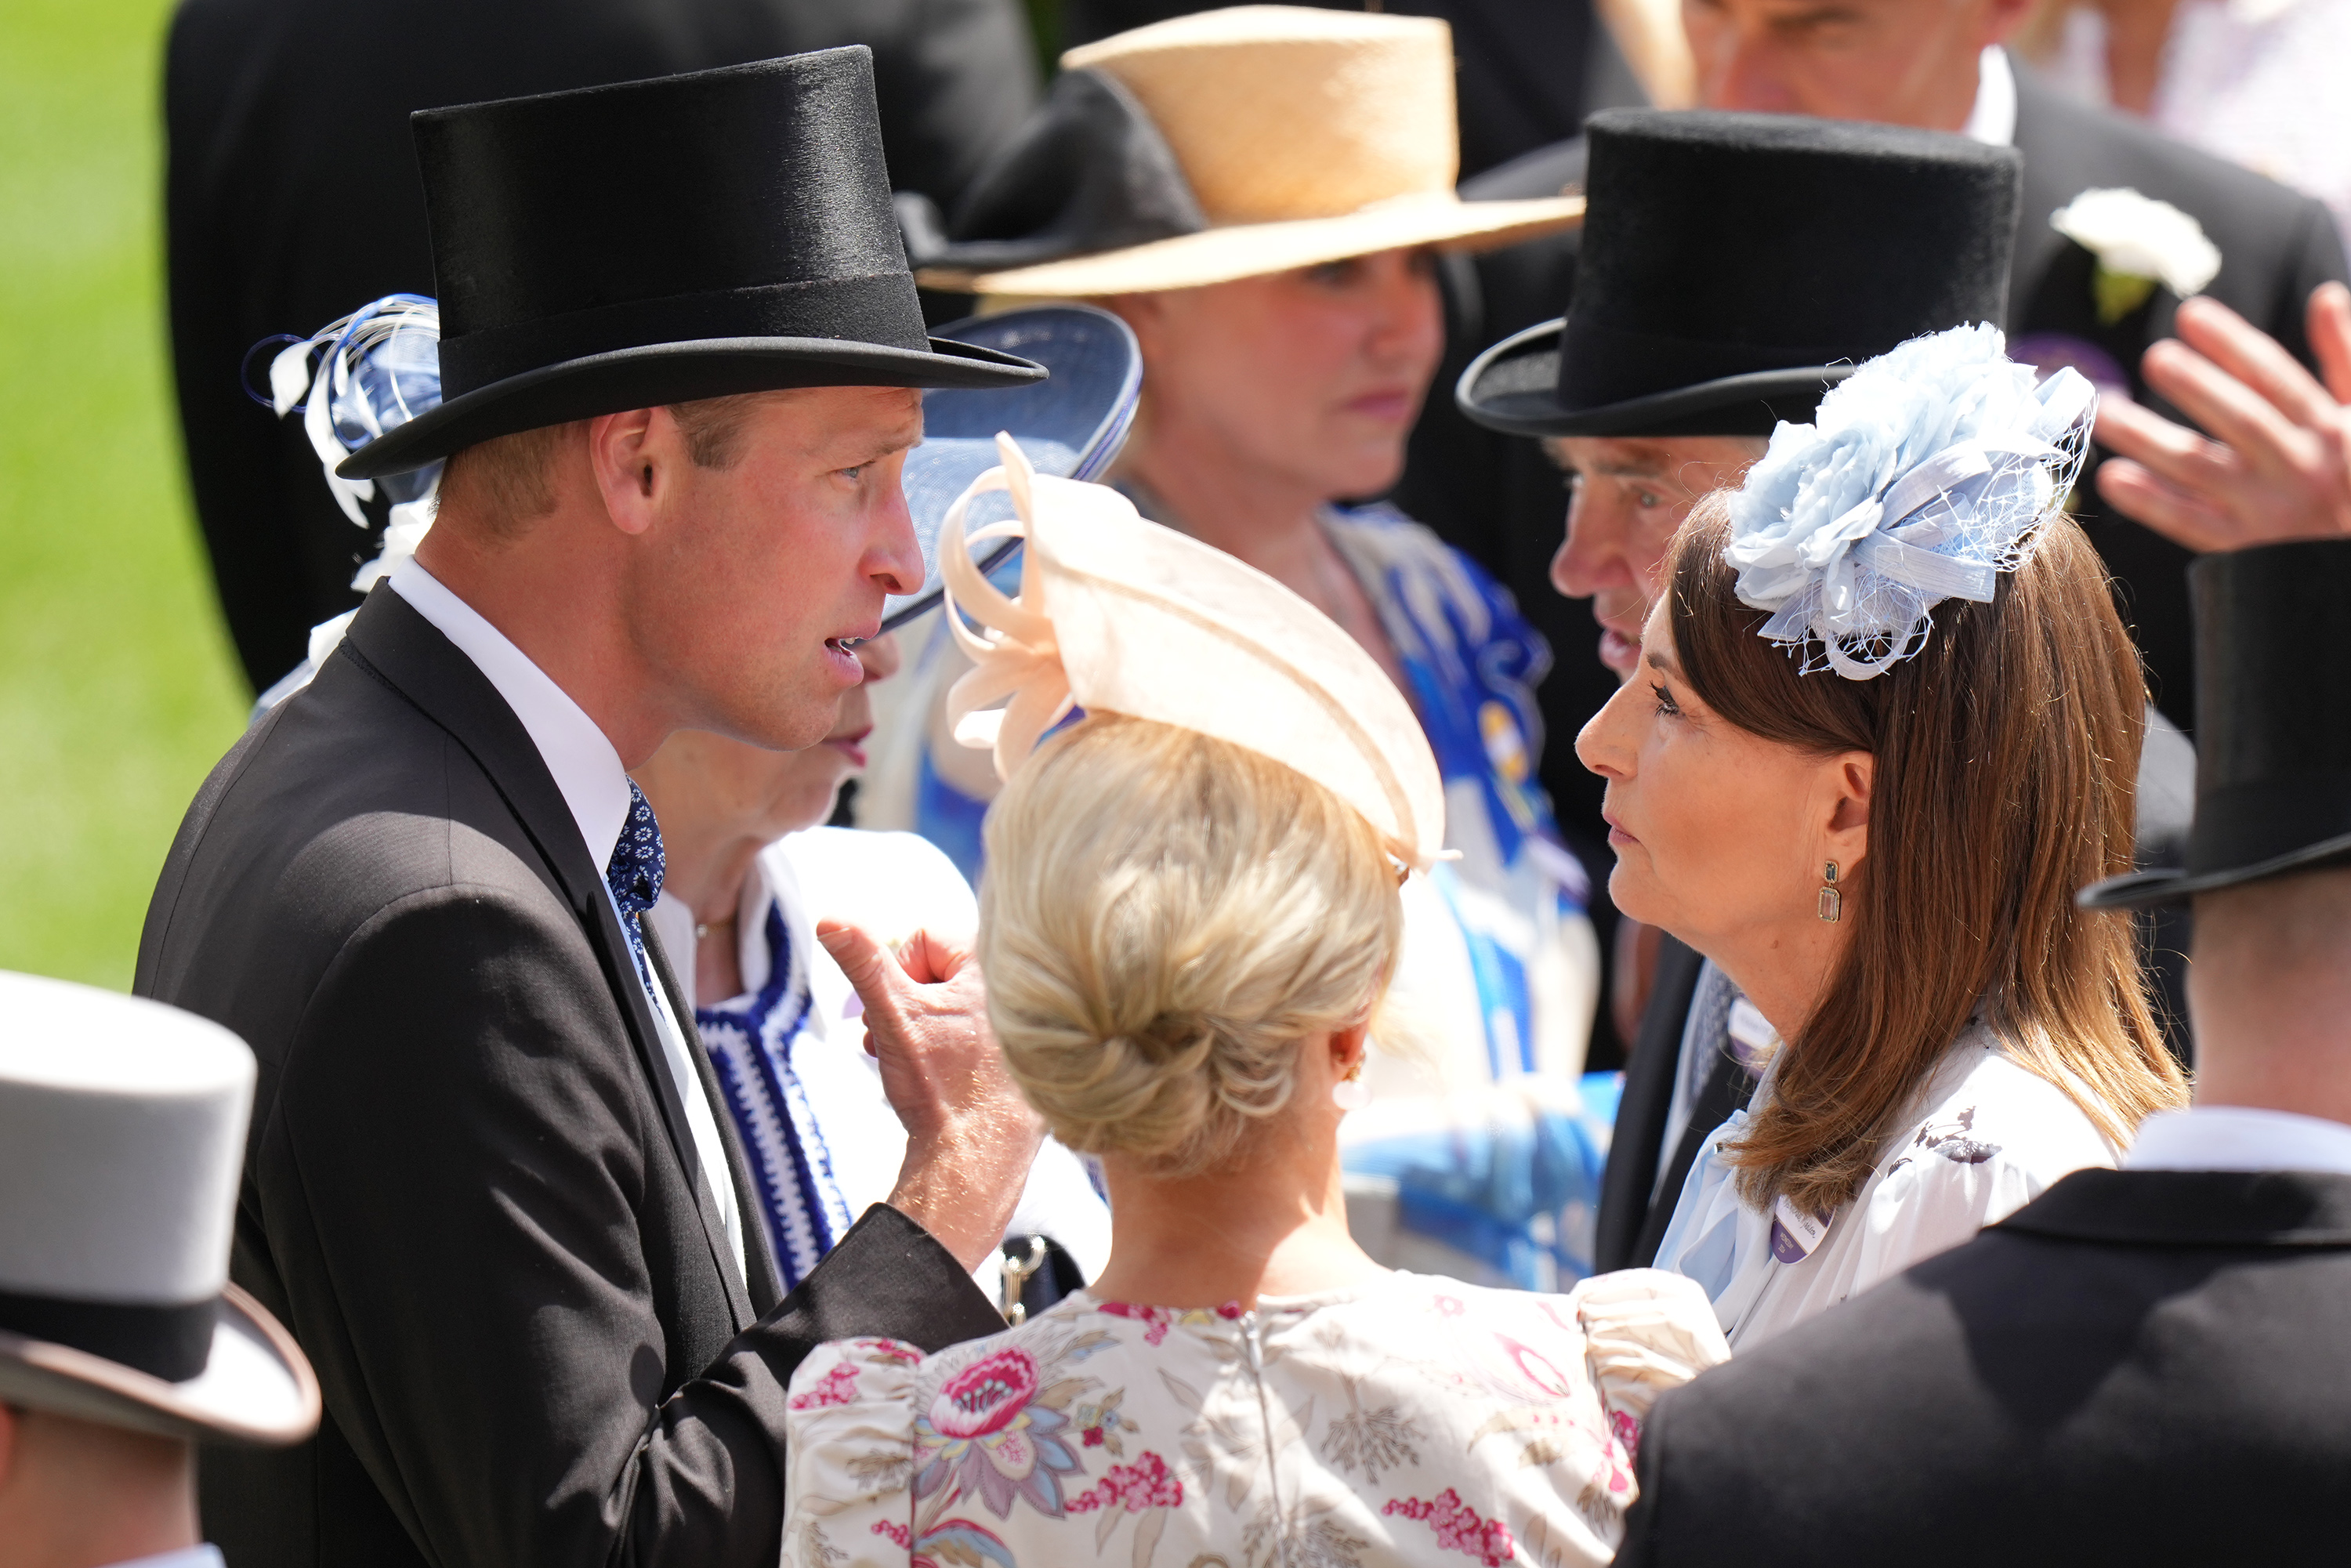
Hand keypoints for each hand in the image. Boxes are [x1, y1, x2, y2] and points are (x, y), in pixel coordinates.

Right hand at [815, 922, 1043, 1271]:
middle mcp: (1018, 990)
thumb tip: (830, 917)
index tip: (895, 1010)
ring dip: (922, 1027)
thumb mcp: (892, 1013)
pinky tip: (941, 1076)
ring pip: (956, 1005)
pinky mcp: (1029, 1060)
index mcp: (993, 966)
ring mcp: (1027, 1027)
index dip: (898, 972)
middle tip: (890, 1035)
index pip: (926, 937)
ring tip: (910, 1059)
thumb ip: (863, 961)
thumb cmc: (940, 1084)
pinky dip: (954, 1048)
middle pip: (940, 972)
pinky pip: (980, 1034)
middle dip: (906, 1002)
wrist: (977, 1158)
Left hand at [2093, 284, 2350, 551]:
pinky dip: (2150, 501)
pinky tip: (2112, 477)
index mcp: (2328, 428)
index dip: (2233, 344)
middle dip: (2199, 387)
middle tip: (2155, 356)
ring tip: (2107, 411)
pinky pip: (2189, 522)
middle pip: (2240, 420)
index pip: (2275, 378)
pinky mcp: (2239, 545)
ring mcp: (2265, 508)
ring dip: (2152, 439)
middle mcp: (2296, 465)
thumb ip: (2345, 355)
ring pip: (2202, 469)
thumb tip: (2325, 296)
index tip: (2191, 313)